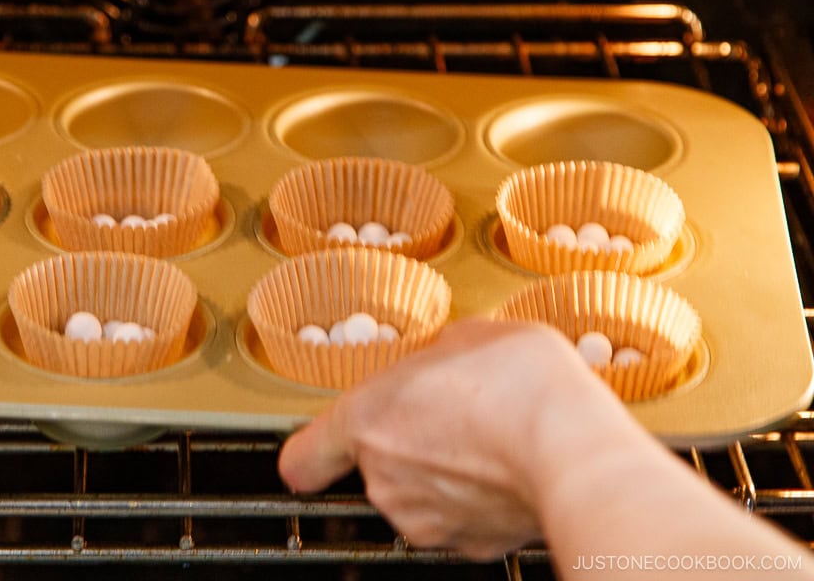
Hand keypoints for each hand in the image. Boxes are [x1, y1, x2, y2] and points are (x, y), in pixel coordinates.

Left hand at [277, 318, 630, 558]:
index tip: (315, 454)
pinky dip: (479, 498)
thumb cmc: (520, 384)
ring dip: (444, 470)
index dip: (309, 453)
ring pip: (420, 492)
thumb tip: (444, 361)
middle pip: (377, 462)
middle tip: (453, 410)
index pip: (303, 456)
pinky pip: (460, 515)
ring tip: (490, 436)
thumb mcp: (467, 336)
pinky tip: (510, 466)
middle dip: (409, 439)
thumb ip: (434, 357)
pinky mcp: (469, 545)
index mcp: (366, 420)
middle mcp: (385, 478)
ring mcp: (425, 518)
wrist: (576, 451)